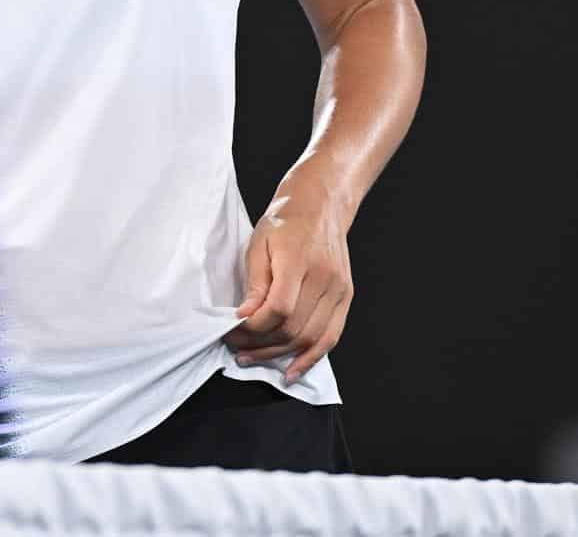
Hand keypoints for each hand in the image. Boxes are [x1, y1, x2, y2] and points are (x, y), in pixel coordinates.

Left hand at [222, 181, 353, 385]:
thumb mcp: (258, 244)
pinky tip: (292, 371)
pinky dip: (311, 357)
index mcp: (298, 260)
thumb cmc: (285, 222)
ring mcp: (339, 289)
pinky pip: (330, 336)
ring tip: (252, 358)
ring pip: (310, 337)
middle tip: (236, 347)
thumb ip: (254, 284)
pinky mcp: (346, 297)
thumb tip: (244, 318)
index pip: (278, 308)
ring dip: (279, 354)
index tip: (232, 330)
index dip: (253, 327)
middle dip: (260, 344)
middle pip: (294, 327)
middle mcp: (324, 277)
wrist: (320, 206)